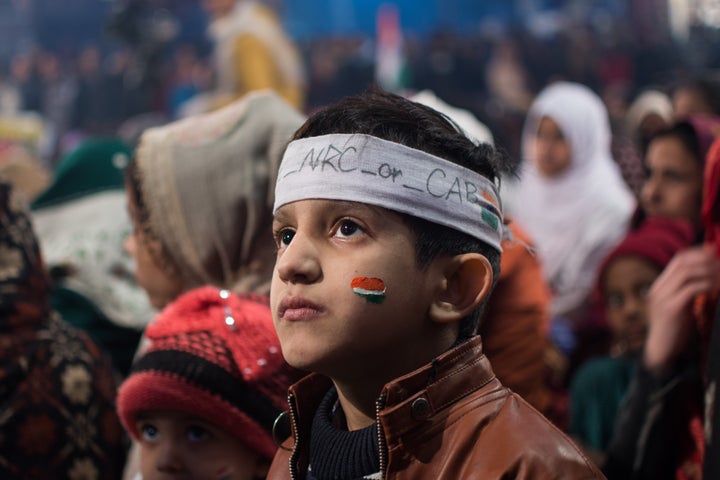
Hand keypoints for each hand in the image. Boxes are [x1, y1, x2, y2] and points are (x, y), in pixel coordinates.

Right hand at [643, 246, 719, 372]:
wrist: (662, 351)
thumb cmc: (676, 329)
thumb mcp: (682, 305)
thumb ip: (690, 291)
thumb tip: (709, 276)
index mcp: (660, 285)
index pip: (679, 259)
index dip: (699, 253)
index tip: (715, 254)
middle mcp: (659, 288)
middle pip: (682, 262)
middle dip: (706, 260)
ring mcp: (663, 297)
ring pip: (687, 273)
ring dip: (708, 272)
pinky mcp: (671, 308)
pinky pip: (691, 289)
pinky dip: (706, 285)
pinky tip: (715, 289)